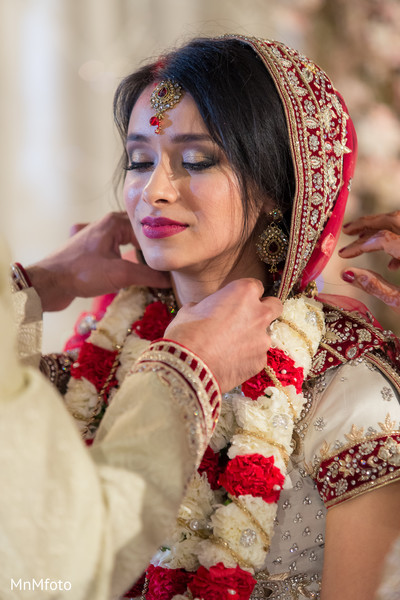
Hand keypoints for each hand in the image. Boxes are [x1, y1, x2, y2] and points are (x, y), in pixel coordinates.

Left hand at [25, 212, 170, 311]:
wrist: (49, 284)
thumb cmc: (82, 273)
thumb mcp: (120, 274)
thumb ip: (148, 275)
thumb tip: (170, 280)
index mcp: (114, 222)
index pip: (148, 228)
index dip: (161, 244)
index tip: (174, 259)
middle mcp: (106, 225)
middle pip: (139, 234)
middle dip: (152, 250)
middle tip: (167, 265)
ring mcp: (97, 237)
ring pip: (128, 243)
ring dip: (139, 256)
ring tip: (153, 270)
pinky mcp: (91, 252)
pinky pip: (116, 252)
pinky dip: (127, 260)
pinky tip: (133, 270)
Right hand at [164, 278, 282, 392]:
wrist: (188, 366)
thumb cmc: (186, 333)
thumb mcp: (191, 309)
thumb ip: (206, 306)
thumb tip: (203, 310)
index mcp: (244, 292)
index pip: (256, 286)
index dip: (245, 294)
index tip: (236, 301)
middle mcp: (259, 313)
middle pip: (275, 305)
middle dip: (264, 309)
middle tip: (247, 318)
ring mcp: (263, 339)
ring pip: (266, 333)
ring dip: (254, 336)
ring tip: (232, 346)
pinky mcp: (261, 361)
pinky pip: (258, 355)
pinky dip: (248, 357)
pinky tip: (231, 361)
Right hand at [339, 210, 399, 313]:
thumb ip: (374, 286)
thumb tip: (348, 273)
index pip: (384, 239)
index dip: (361, 245)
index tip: (345, 255)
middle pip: (396, 219)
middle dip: (370, 223)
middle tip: (349, 230)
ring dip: (384, 228)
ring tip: (364, 240)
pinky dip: (399, 241)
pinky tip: (391, 262)